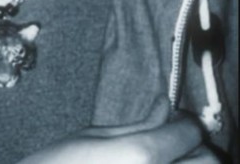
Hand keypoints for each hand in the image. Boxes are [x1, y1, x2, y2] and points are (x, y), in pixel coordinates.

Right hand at [17, 98, 219, 163]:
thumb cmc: (58, 163)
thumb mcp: (94, 136)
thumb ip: (137, 125)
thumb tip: (163, 106)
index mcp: (140, 155)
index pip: (189, 132)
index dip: (183, 121)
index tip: (173, 118)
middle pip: (207, 161)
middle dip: (194, 147)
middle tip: (172, 140)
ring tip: (165, 158)